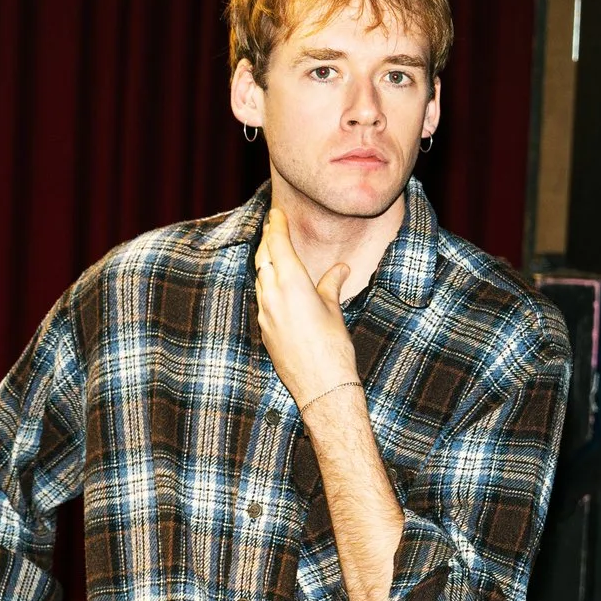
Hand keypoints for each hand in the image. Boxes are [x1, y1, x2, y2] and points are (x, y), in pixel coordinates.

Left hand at [254, 206, 358, 409]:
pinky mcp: (264, 329)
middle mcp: (273, 295)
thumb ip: (331, 285)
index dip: (276, 225)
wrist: (321, 386)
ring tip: (272, 252)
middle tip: (272, 226)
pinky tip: (274, 286)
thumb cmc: (333, 347)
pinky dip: (267, 285)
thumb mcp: (334, 310)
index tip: (276, 213)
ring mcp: (265, 313)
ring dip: (265, 262)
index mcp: (292, 283)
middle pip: (264, 258)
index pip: (278, 244)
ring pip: (260, 278)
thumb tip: (340, 269)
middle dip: (267, 240)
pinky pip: (262, 299)